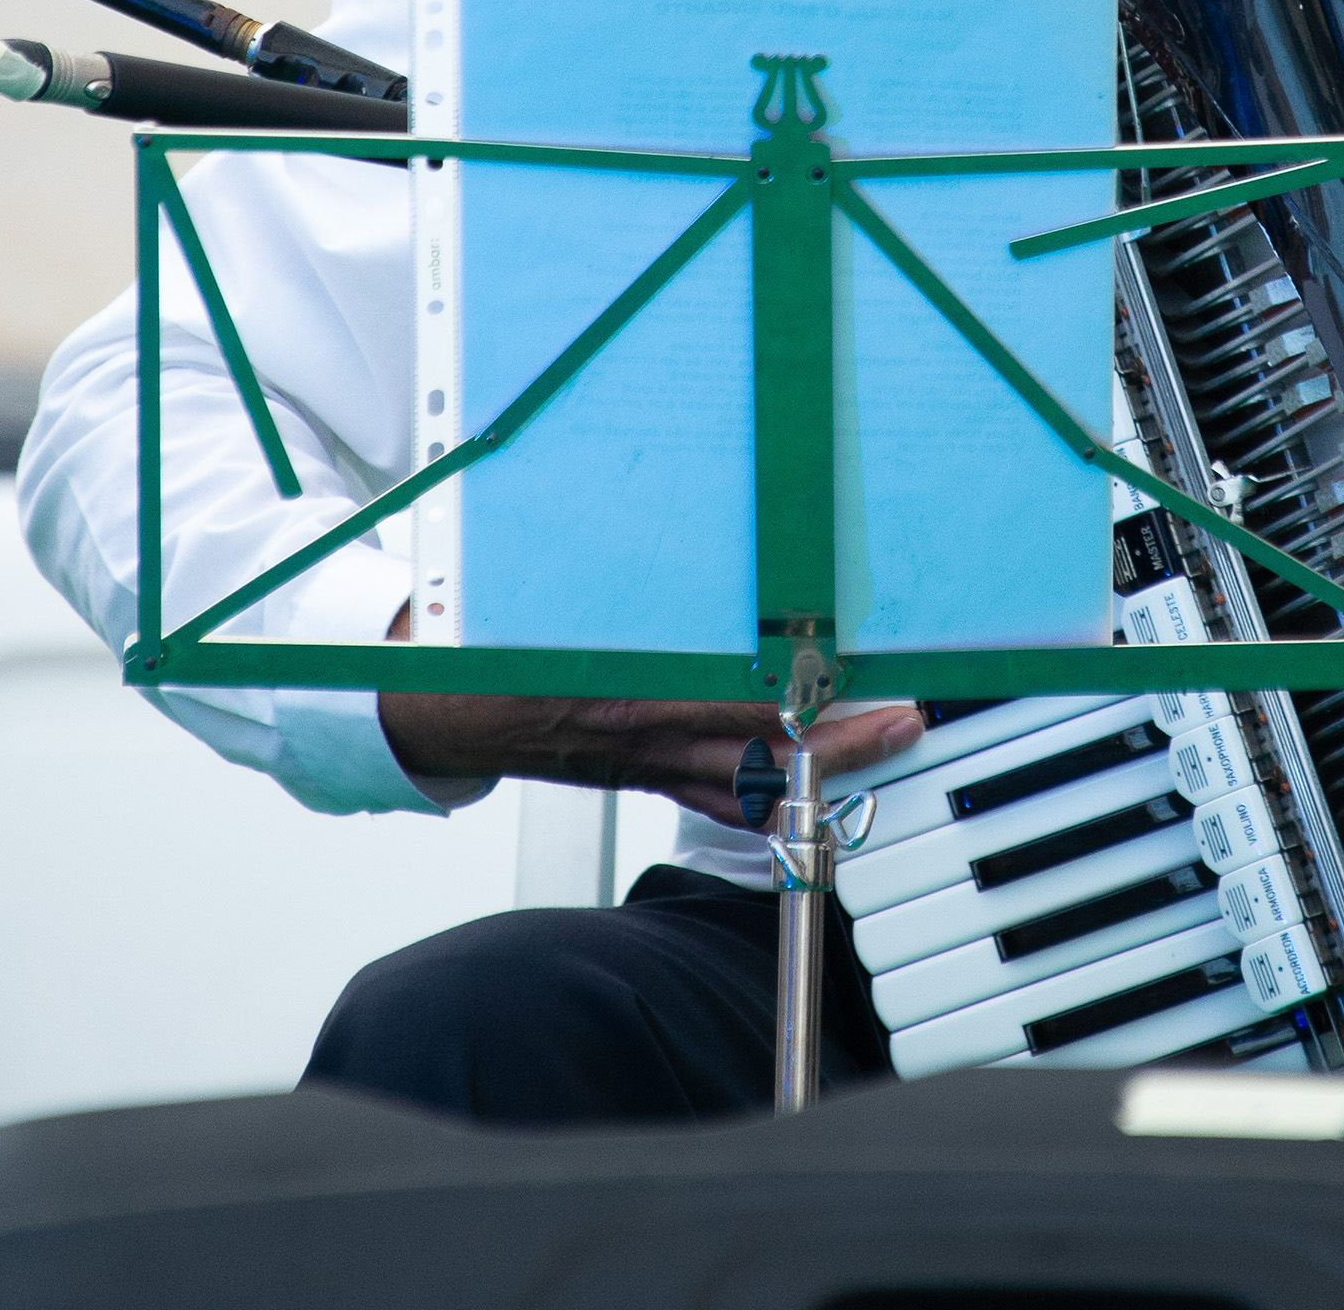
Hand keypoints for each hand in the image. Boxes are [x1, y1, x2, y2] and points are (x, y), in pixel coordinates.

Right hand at [379, 610, 921, 825]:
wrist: (440, 709)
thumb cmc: (497, 645)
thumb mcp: (558, 602)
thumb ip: (628, 589)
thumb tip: (703, 545)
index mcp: (628, 690)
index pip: (732, 702)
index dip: (800, 695)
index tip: (856, 671)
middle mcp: (647, 737)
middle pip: (762, 753)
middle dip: (839, 741)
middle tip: (903, 718)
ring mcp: (647, 764)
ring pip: (750, 784)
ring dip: (820, 770)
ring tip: (881, 743)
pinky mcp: (642, 776)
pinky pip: (717, 798)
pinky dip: (769, 798)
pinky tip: (811, 795)